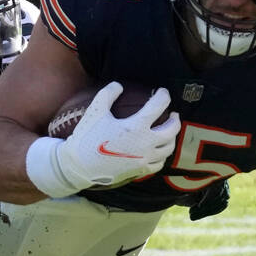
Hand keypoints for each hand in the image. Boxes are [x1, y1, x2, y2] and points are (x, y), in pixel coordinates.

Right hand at [26, 82, 178, 197]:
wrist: (79, 166)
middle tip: (173, 114)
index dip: (163, 96)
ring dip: (172, 138)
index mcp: (136, 126)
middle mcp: (145, 143)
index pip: (158, 106)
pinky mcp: (139, 170)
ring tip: (168, 132)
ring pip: (169, 148)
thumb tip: (119, 85)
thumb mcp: (95, 112)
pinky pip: (159, 164)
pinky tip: (158, 151)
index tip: (162, 92)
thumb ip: (107, 94)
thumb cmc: (87, 138)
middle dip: (175, 119)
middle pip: (171, 129)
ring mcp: (144, 158)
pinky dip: (162, 156)